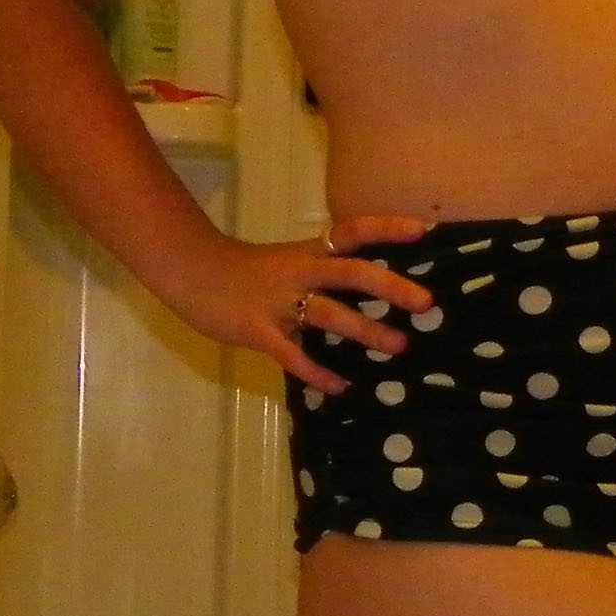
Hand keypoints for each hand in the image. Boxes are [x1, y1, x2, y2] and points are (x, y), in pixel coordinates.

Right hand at [184, 213, 432, 389]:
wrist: (189, 272)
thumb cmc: (241, 271)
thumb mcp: (285, 263)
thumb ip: (319, 274)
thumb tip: (362, 289)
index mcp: (306, 252)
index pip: (351, 232)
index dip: (385, 228)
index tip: (422, 230)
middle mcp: (298, 272)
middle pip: (350, 272)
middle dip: (389, 286)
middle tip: (425, 301)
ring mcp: (278, 302)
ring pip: (329, 313)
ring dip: (366, 330)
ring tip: (398, 346)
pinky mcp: (259, 331)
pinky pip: (293, 355)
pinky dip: (318, 373)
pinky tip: (340, 388)